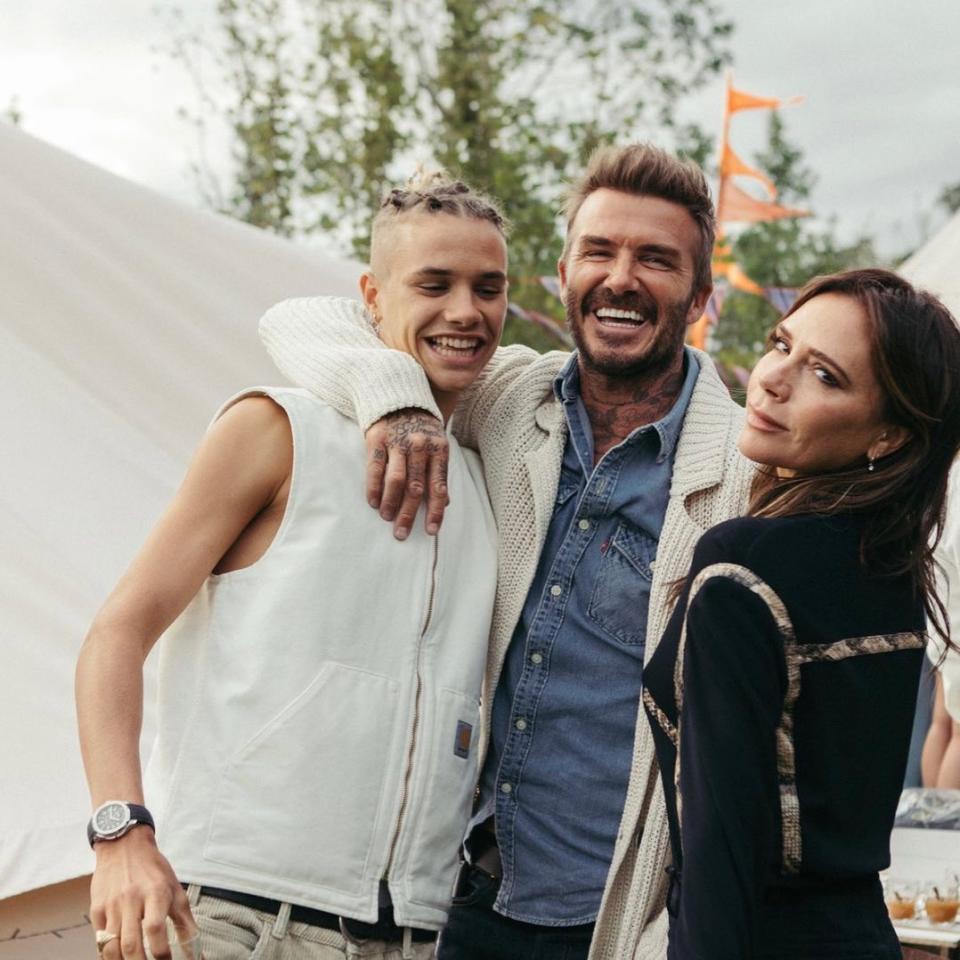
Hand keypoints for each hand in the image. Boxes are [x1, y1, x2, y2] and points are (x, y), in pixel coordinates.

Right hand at [89, 826, 197, 959]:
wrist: (123, 846)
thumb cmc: (153, 870)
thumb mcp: (175, 890)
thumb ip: (185, 922)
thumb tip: (196, 952)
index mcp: (155, 892)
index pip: (155, 929)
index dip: (161, 953)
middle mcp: (132, 899)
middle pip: (131, 944)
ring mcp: (111, 906)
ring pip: (112, 947)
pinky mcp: (96, 910)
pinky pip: (100, 941)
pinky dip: (108, 955)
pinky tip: (119, 959)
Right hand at [365, 409, 449, 539]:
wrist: (399, 395)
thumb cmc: (421, 428)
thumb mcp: (437, 445)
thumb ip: (439, 472)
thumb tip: (446, 503)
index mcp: (439, 449)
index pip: (438, 486)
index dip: (435, 511)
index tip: (430, 531)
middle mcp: (420, 446)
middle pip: (416, 487)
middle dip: (408, 513)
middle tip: (402, 534)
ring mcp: (398, 441)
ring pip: (396, 479)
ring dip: (391, 503)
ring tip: (387, 518)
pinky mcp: (378, 437)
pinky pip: (375, 467)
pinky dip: (374, 487)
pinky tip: (374, 502)